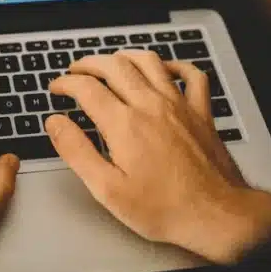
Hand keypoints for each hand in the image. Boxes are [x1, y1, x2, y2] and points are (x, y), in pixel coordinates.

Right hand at [46, 51, 270, 263]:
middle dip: (89, 63)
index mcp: (125, 124)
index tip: (57, 88)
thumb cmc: (164, 208)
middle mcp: (151, 106)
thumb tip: (55, 124)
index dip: (66, 83)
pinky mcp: (201, 113)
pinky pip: (192, 75)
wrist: (215, 216)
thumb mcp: (107, 189)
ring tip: (110, 61)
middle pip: (115, 65)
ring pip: (149, 61)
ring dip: (125, 56)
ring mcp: (179, 105)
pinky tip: (165, 69)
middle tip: (76, 71)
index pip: (86, 87)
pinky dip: (176, 66)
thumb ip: (77, 151)